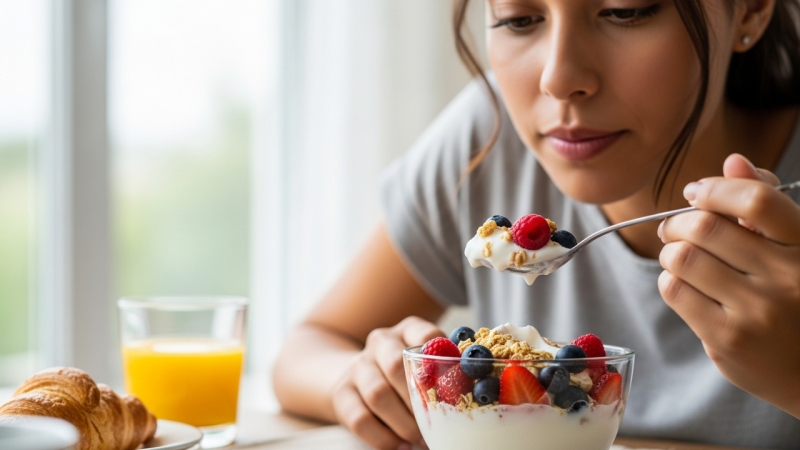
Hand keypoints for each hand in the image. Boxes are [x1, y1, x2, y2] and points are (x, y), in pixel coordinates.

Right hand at [331, 316, 441, 449]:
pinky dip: (384, 438)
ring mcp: (357, 366)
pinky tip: (401, 446)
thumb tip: (476, 391)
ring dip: (404, 424)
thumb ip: (446, 371)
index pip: (426, 338)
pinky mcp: (341, 393)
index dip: (441, 364)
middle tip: (437, 423)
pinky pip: (360, 419)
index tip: (454, 390)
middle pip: (396, 366)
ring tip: (421, 439)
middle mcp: (380, 342)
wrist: (357, 378)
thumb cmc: (405, 375)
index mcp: (408, 330)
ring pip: (377, 394)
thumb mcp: (424, 363)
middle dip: (419, 400)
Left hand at [657, 153, 799, 417]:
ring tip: (679, 256)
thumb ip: (766, 204)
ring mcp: (757, 311)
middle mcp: (788, 278)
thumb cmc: (797, 299)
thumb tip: (733, 161)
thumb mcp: (795, 248)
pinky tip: (683, 283)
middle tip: (673, 228)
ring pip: (684, 258)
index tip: (696, 192)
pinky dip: (669, 279)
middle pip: (707, 228)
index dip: (715, 189)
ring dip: (671, 251)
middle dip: (678, 221)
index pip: (757, 201)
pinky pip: (675, 290)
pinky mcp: (728, 339)